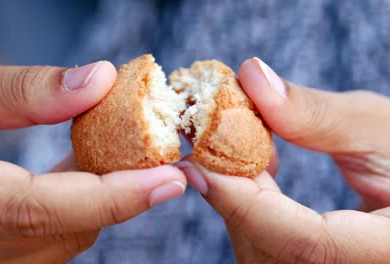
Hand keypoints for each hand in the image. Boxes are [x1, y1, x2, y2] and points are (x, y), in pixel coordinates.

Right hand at [0, 60, 185, 262]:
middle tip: (152, 159)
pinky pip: (39, 251)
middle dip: (115, 199)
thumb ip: (23, 91)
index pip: (30, 210)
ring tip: (111, 160)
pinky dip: (72, 217)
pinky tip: (75, 181)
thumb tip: (99, 81)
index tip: (167, 180)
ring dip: (95, 207)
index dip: (107, 197)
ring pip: (53, 249)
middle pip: (54, 235)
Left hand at [177, 58, 389, 262]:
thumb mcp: (381, 130)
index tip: (198, 164)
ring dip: (237, 200)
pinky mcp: (311, 262)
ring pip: (261, 253)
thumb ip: (317, 114)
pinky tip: (258, 172)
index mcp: (386, 251)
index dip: (244, 203)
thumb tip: (252, 77)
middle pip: (271, 252)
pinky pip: (267, 247)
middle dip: (232, 196)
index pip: (306, 244)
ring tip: (240, 149)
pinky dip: (250, 209)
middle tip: (211, 143)